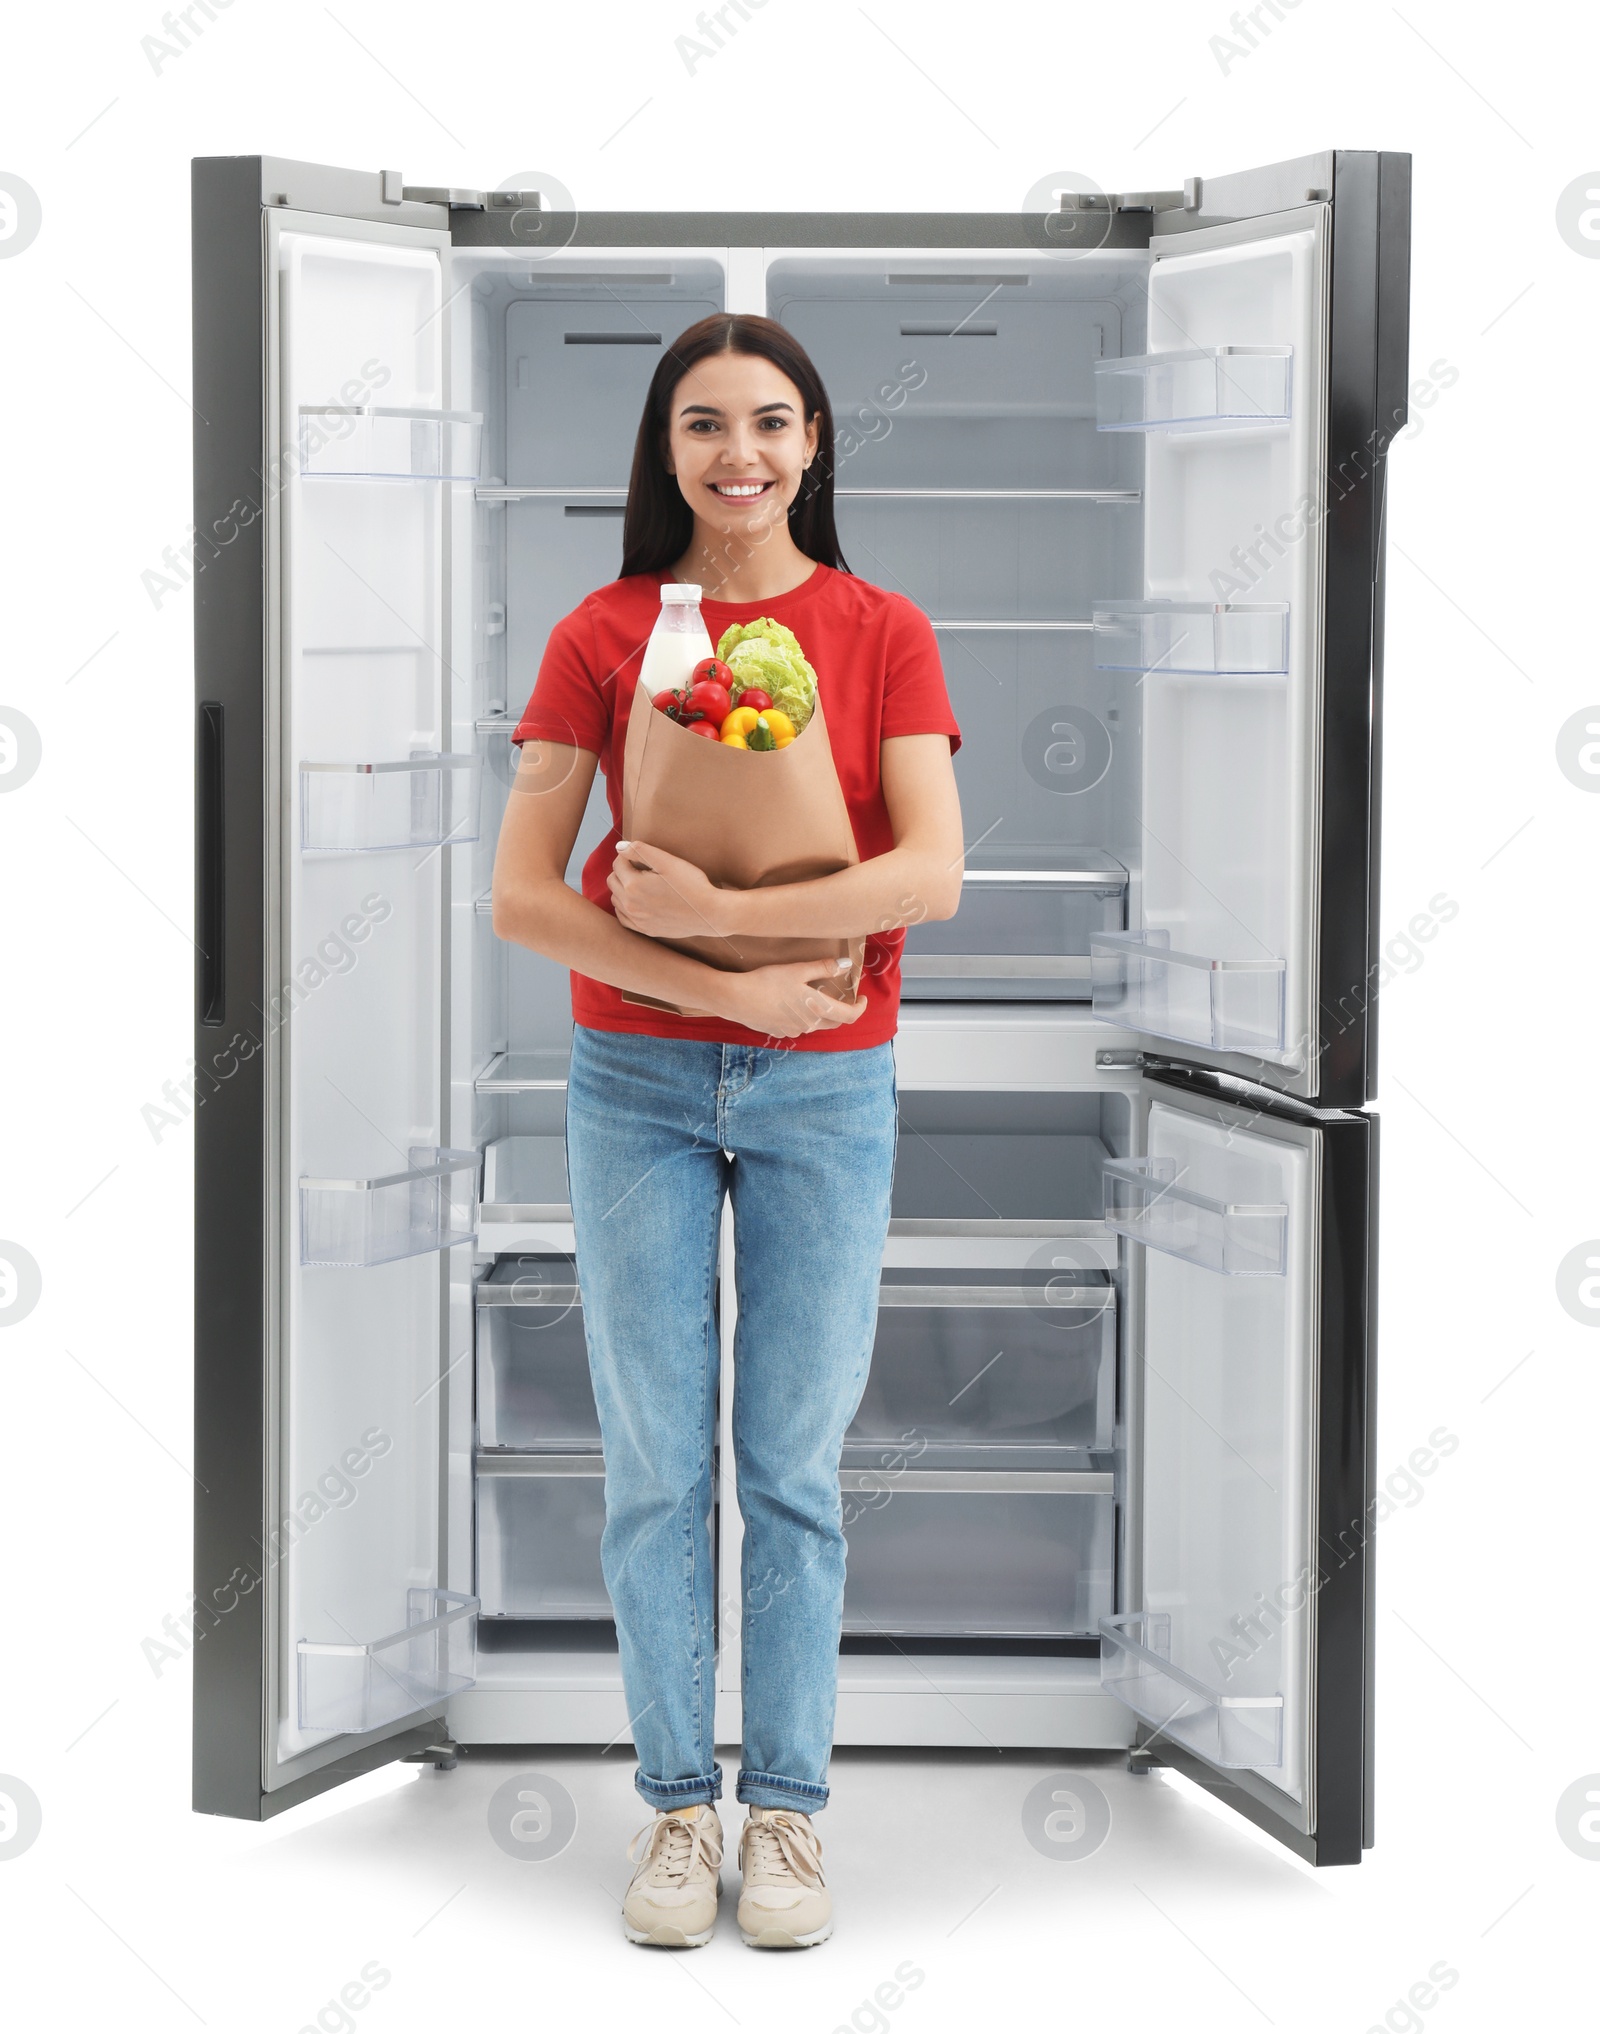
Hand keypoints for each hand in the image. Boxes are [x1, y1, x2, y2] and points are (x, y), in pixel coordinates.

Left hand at [608, 839, 727, 939]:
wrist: (709, 914)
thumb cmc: (692, 884)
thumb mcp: (668, 862)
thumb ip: (640, 851)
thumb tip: (619, 847)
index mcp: (633, 885)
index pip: (618, 863)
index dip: (630, 856)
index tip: (644, 858)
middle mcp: (630, 905)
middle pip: (612, 881)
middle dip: (623, 872)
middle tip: (644, 870)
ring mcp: (637, 920)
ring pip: (616, 899)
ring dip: (623, 889)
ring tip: (644, 885)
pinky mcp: (645, 930)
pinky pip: (623, 917)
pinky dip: (626, 908)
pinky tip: (640, 902)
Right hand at [712, 957, 868, 1038]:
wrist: (736, 998)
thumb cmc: (768, 981)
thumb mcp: (798, 970)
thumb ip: (823, 968)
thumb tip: (846, 965)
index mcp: (818, 1009)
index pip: (849, 1016)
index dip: (860, 1008)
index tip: (862, 999)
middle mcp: (808, 1025)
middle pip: (834, 1022)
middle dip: (842, 1011)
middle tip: (841, 997)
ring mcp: (793, 1031)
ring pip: (815, 1025)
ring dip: (820, 1014)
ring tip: (813, 997)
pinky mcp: (778, 1032)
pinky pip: (797, 1026)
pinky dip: (802, 1017)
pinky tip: (790, 1004)